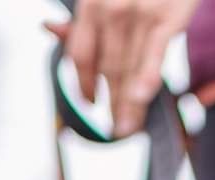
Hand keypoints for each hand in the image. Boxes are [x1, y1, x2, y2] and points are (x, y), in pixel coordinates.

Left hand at [44, 0, 201, 136]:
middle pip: (107, 68)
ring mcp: (139, 14)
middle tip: (117, 131)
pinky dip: (146, 78)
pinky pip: (154, 54)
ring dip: (129, 105)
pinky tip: (139, 99)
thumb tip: (48, 28)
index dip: (84, 82)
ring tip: (128, 130)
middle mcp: (111, 9)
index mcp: (90, 2)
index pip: (81, 54)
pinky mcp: (167, 18)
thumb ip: (82, 15)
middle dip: (112, 103)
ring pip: (130, 69)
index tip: (90, 102)